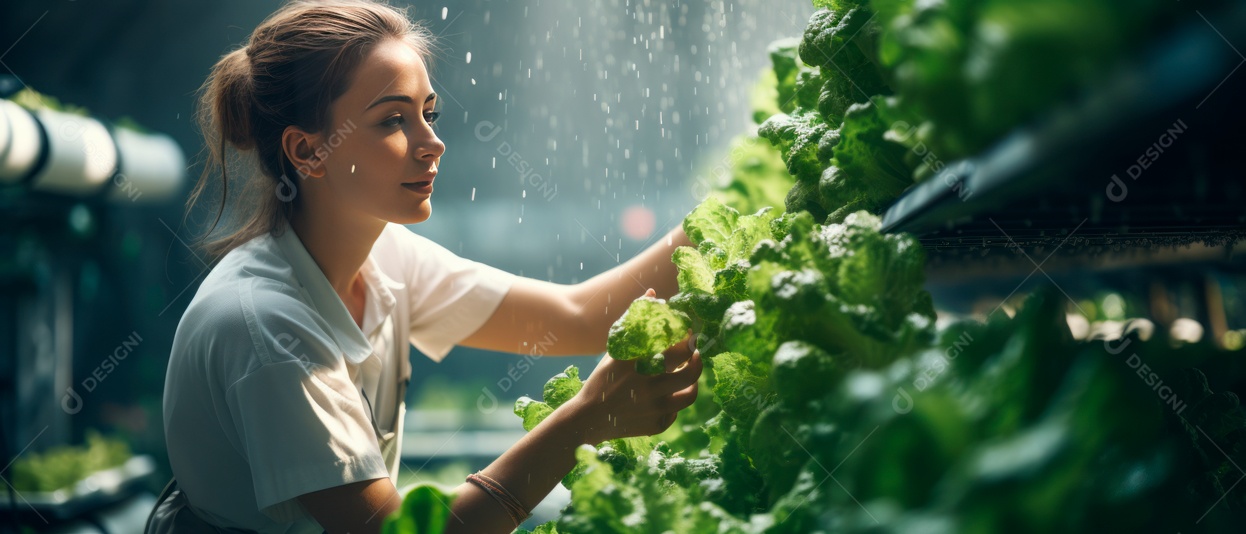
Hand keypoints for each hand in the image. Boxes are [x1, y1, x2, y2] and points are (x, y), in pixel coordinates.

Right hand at [566, 288, 702, 444]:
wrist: (587, 418)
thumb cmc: (604, 379)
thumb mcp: (616, 349)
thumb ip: (635, 320)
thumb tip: (652, 291)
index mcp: (638, 363)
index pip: (677, 347)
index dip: (688, 338)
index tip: (688, 332)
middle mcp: (647, 385)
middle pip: (691, 369)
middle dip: (697, 358)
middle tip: (694, 352)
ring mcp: (653, 407)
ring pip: (691, 393)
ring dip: (692, 382)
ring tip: (687, 373)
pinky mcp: (656, 425)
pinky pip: (676, 413)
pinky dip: (673, 403)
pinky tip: (665, 397)